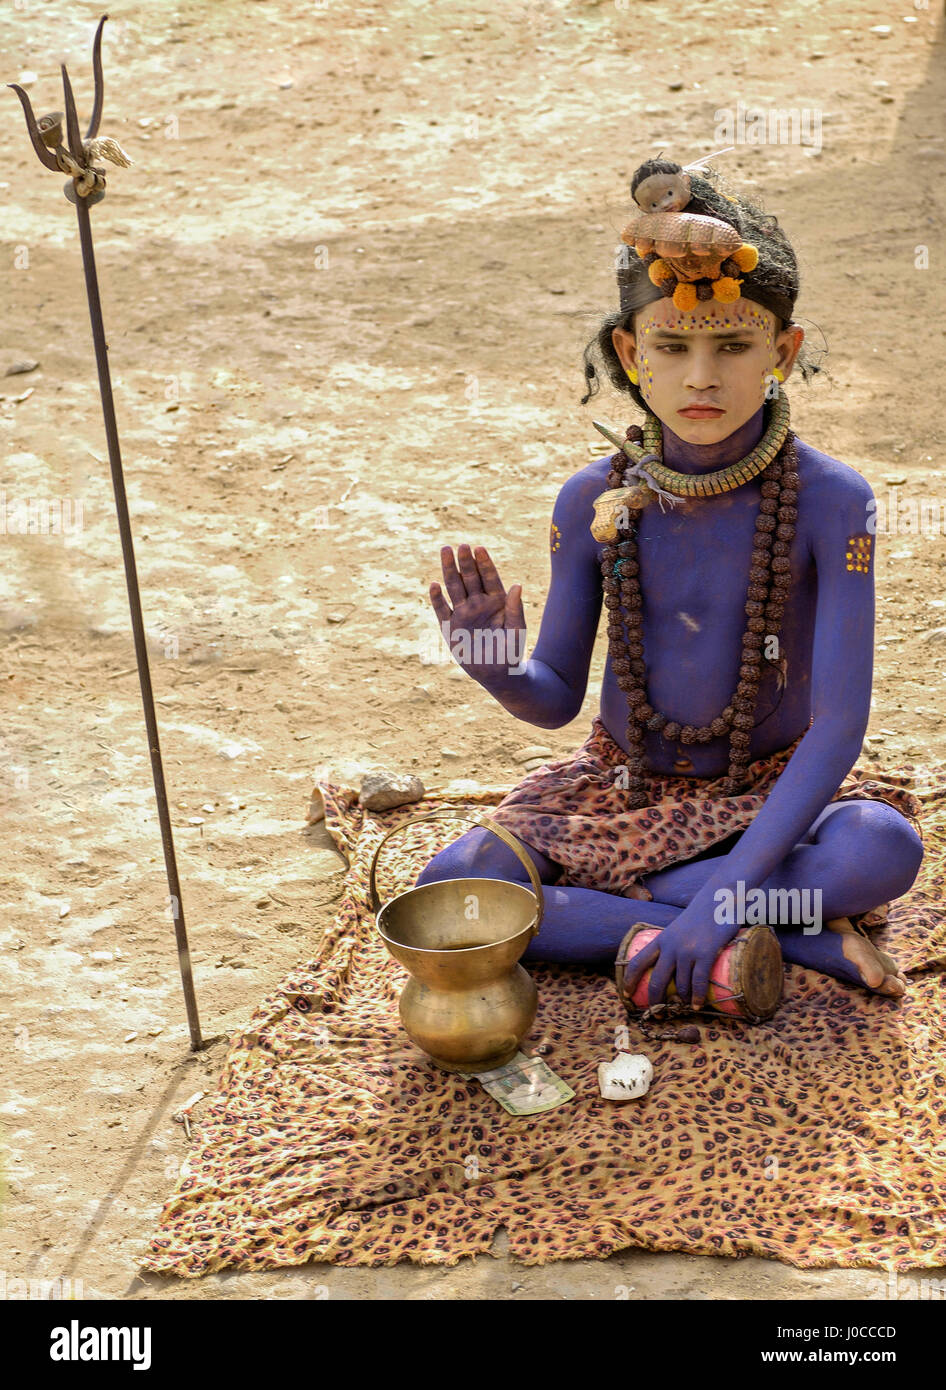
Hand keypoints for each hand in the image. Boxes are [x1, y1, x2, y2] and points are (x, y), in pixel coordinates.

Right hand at [429, 544, 526, 681]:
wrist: (498, 674)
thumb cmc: (511, 652)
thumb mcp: (517, 630)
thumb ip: (516, 609)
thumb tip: (517, 586)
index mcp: (496, 601)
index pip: (489, 578)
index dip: (484, 563)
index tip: (479, 548)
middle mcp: (478, 603)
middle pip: (470, 578)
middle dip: (465, 562)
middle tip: (460, 546)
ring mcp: (463, 614)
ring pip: (454, 588)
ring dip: (449, 571)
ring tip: (445, 552)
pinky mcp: (450, 628)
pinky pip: (442, 610)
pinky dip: (437, 599)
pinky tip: (434, 585)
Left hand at [623, 909, 738, 1009]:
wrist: (717, 898)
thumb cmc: (699, 916)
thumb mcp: (677, 929)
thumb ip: (671, 945)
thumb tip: (669, 969)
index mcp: (661, 939)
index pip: (637, 961)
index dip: (629, 980)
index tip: (626, 994)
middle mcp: (670, 946)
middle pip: (656, 979)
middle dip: (655, 999)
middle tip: (657, 1013)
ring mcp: (687, 950)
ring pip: (680, 984)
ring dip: (682, 1000)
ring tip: (685, 1006)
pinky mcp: (705, 953)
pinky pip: (698, 982)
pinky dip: (697, 997)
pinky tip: (697, 1005)